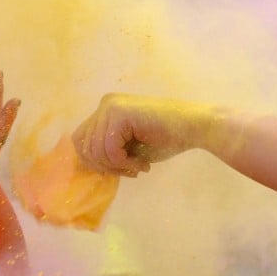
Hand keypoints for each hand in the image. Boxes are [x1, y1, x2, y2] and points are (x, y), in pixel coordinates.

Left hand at [72, 93, 209, 176]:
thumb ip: (105, 150)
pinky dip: (124, 163)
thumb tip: (85, 164)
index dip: (95, 162)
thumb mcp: (127, 146)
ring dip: (117, 166)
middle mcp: (104, 104)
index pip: (80, 141)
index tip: (118, 169)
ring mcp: (110, 106)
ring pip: (96, 150)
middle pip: (85, 147)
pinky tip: (141, 163)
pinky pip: (109, 149)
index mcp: (104, 110)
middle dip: (105, 166)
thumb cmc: (165, 138)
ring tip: (137, 167)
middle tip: (129, 171)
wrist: (195, 127)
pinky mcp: (119, 113)